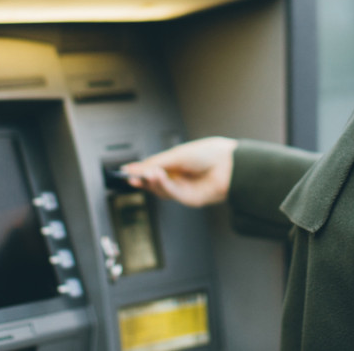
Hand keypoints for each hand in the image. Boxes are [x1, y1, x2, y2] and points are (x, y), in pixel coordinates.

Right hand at [120, 137, 237, 207]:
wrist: (228, 165)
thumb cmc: (207, 155)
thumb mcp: (176, 156)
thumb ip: (155, 164)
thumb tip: (135, 167)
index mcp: (174, 163)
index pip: (151, 168)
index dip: (138, 170)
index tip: (124, 171)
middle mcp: (177, 176)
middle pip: (153, 182)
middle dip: (142, 179)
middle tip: (131, 177)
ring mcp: (182, 188)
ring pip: (160, 190)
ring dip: (152, 182)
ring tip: (148, 174)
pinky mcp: (188, 199)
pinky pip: (171, 194)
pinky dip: (162, 186)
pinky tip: (158, 178)